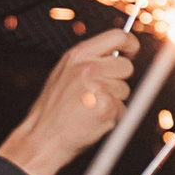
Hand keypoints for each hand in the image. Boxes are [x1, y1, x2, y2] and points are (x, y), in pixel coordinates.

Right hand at [1, 30, 138, 174]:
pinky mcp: (107, 107)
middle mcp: (88, 68)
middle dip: (119, 80)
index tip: (132, 51)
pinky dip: (113, 117)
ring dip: (114, 101)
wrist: (42, 137)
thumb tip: (118, 55)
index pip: (117, 36)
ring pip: (125, 90)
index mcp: (77, 56)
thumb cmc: (53, 109)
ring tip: (90, 109)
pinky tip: (93, 120)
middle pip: (126, 67)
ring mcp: (98, 87)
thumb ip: (89, 61)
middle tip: (99, 93)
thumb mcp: (65, 73)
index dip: (130, 44)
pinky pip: (123, 110)